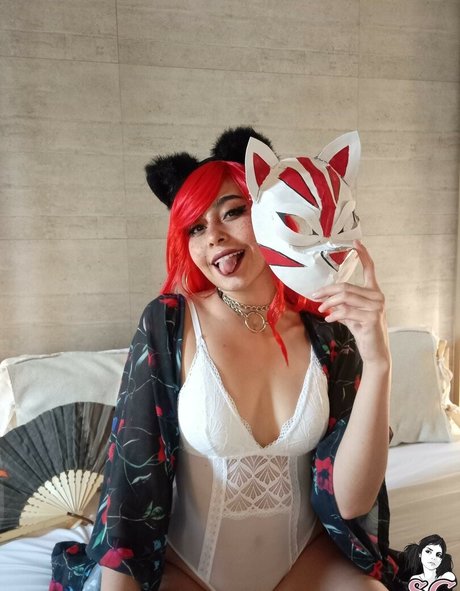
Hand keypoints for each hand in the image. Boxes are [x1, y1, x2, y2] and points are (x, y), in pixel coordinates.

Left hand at [313, 241, 389, 364]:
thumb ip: (342, 304)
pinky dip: (335, 314)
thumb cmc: (363, 331)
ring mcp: (376, 307)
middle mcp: (377, 296)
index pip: (370, 269)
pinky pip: (347, 311)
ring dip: (329, 303)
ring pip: (345, 298)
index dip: (363, 254)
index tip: (355, 242)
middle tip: (314, 296)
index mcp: (373, 292)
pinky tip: (329, 318)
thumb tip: (323, 299)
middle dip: (327, 291)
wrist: (375, 351)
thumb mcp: (351, 314)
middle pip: (346, 287)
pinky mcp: (372, 318)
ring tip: (321, 309)